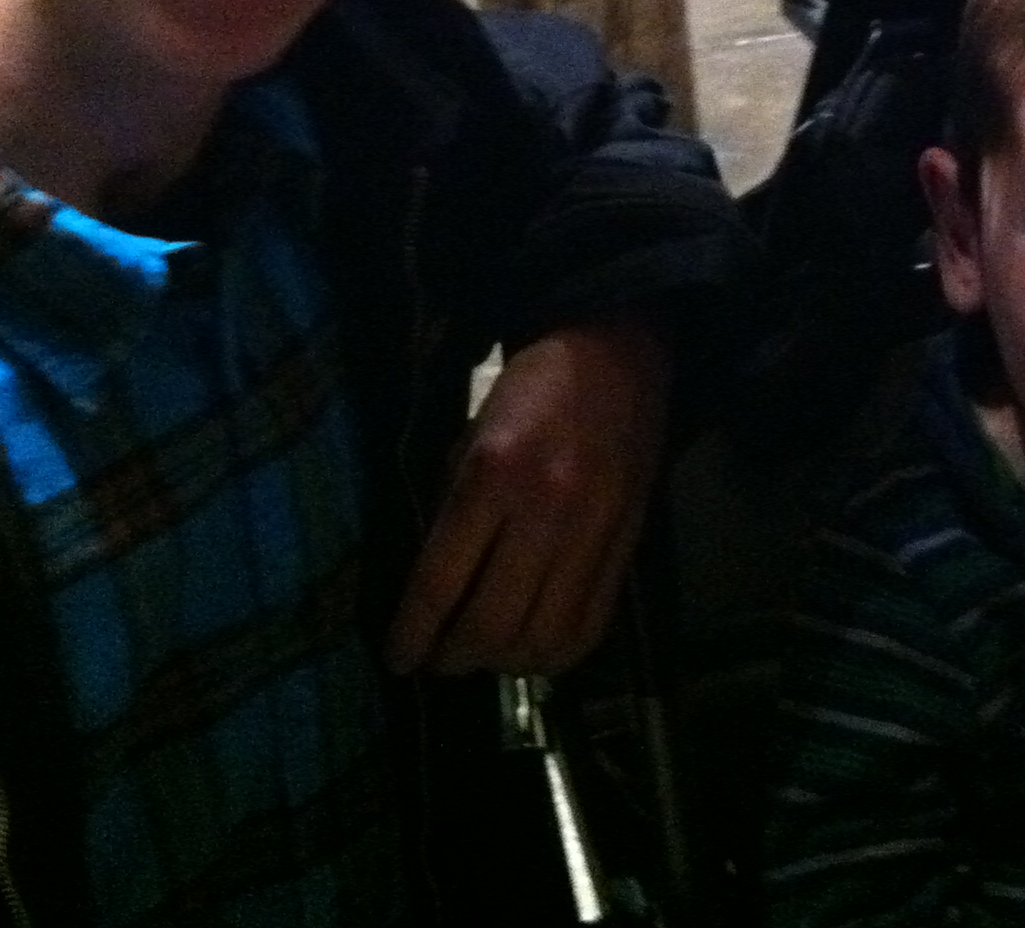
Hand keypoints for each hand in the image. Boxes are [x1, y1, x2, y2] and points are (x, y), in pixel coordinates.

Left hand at [384, 316, 669, 676]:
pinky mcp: (627, 544)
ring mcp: (593, 531)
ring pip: (542, 638)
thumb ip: (451, 512)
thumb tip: (428, 594)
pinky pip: (590, 626)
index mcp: (493, 472)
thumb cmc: (528, 392)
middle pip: (492, 622)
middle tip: (437, 662)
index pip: (441, 581)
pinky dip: (556, 655)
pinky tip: (531, 651)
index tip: (397, 659)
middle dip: (454, 658)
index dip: (413, 633)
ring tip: (482, 657)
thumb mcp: (469, 437)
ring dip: (504, 665)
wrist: (615, 358)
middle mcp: (546, 507)